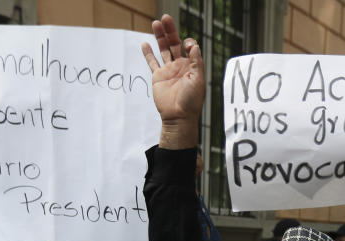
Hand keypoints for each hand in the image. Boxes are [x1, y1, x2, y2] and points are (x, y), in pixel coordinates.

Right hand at [141, 15, 204, 148]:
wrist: (178, 117)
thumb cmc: (191, 102)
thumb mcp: (198, 80)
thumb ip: (196, 62)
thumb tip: (193, 45)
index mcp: (192, 66)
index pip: (189, 47)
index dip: (188, 42)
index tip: (186, 45)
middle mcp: (180, 66)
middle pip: (174, 43)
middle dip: (170, 31)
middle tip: (166, 18)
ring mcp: (168, 70)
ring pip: (163, 49)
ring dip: (160, 37)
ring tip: (156, 23)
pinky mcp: (158, 76)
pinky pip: (152, 62)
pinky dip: (148, 53)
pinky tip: (145, 43)